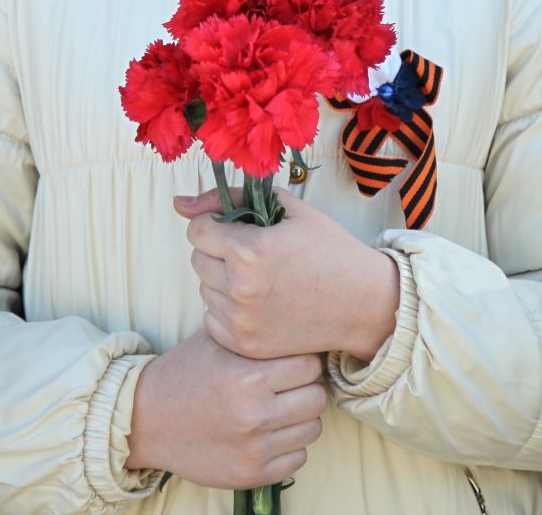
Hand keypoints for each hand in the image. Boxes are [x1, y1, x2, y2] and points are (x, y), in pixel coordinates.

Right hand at [124, 328, 327, 489]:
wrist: (147, 420)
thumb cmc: (185, 373)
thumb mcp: (216, 340)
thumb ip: (258, 334)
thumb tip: (300, 324)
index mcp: (248, 377)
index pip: (310, 365)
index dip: (301, 361)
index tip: (288, 362)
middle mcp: (255, 415)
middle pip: (317, 398)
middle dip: (305, 389)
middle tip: (287, 386)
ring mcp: (255, 449)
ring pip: (312, 429)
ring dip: (299, 418)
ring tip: (277, 409)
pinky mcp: (251, 475)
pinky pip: (298, 458)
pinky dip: (288, 446)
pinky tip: (268, 434)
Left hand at [177, 188, 399, 362]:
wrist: (362, 302)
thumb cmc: (328, 249)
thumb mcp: (287, 209)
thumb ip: (230, 198)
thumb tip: (180, 203)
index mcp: (249, 250)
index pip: (198, 230)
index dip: (217, 225)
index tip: (240, 230)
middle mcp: (240, 288)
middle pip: (198, 259)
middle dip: (219, 251)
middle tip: (255, 255)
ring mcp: (241, 321)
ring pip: (204, 288)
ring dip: (223, 280)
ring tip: (261, 279)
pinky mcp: (244, 344)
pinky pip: (212, 318)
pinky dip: (228, 309)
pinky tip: (259, 303)